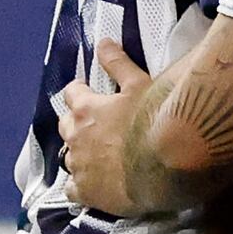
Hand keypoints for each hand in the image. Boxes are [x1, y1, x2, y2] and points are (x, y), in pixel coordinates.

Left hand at [55, 40, 152, 215]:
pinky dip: (81, 186)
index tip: (85, 91)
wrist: (167, 162)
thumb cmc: (156, 118)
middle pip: (65, 126)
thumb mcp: (140, 83)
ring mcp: (79, 166)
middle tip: (95, 126)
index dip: (79, 91)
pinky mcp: (86, 192)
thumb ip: (118, 63)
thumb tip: (103, 41)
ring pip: (68, 158)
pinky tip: (94, 186)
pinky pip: (73, 190)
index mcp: (86, 108)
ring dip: (81, 155)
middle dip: (76, 124)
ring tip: (100, 158)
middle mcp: (76, 137)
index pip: (72, 94)